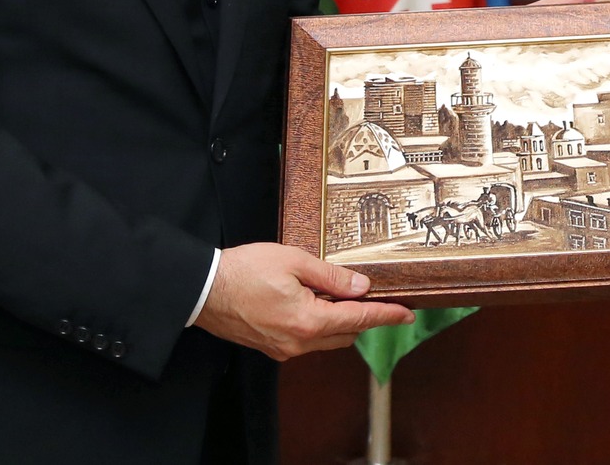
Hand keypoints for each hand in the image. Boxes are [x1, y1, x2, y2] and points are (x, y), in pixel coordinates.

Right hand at [195, 243, 414, 360]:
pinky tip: (311, 301)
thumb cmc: (244, 271)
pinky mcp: (271, 347)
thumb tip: (360, 286)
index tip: (407, 314)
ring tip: (336, 293)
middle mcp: (299, 342)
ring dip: (339, 320)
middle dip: (363, 316)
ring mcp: (284, 349)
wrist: (203, 290)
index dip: (386, 315)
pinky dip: (317, 324)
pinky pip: (306, 340)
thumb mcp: (294, 261)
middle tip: (373, 294)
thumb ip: (330, 276)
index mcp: (309, 321)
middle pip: (346, 333)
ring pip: (327, 339)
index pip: (359, 319)